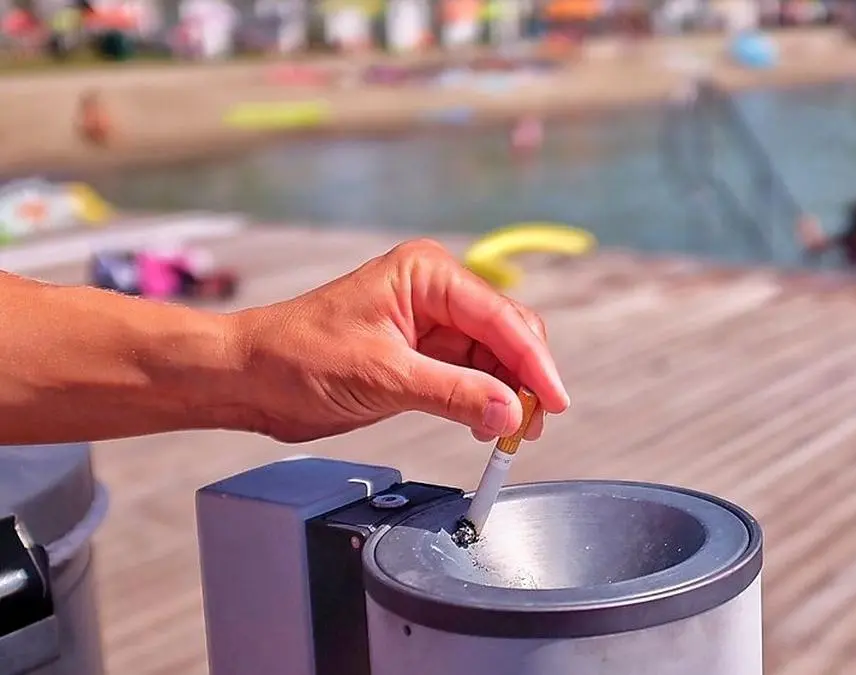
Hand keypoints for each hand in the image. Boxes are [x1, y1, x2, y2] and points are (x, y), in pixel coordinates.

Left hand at [228, 239, 569, 442]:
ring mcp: (431, 322)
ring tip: (511, 434)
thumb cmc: (297, 357)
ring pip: (495, 358)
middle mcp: (436, 291)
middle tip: (532, 426)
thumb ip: (454, 394)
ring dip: (508, 394)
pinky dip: (485, 401)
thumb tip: (511, 412)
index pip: (500, 317)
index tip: (554, 399)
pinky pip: (472, 375)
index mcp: (427, 274)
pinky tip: (488, 426)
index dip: (534, 361)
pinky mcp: (423, 353)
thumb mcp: (383, 377)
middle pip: (508, 333)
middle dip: (525, 379)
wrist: (248, 377)